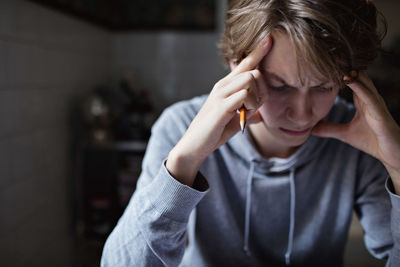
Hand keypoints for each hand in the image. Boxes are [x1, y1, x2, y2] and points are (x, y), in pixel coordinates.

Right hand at [166, 36, 271, 185]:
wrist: (195, 145)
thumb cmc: (214, 132)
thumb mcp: (234, 121)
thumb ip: (247, 114)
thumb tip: (260, 117)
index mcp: (226, 86)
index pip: (245, 63)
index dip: (258, 51)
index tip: (269, 40)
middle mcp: (222, 85)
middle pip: (254, 72)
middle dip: (262, 91)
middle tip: (253, 108)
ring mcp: (220, 94)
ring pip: (250, 80)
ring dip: (256, 98)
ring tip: (246, 113)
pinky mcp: (220, 106)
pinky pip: (244, 95)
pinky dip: (250, 105)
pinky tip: (242, 116)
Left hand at [312, 71, 399, 189]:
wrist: (392, 155)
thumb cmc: (373, 141)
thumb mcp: (345, 134)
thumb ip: (329, 129)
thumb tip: (311, 128)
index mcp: (362, 100)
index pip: (349, 81)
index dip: (336, 71)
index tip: (320, 62)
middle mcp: (369, 98)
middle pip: (356, 76)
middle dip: (342, 66)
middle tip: (325, 54)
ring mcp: (376, 103)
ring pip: (363, 81)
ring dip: (349, 71)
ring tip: (335, 60)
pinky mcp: (380, 112)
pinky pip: (369, 96)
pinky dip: (359, 86)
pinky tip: (349, 79)